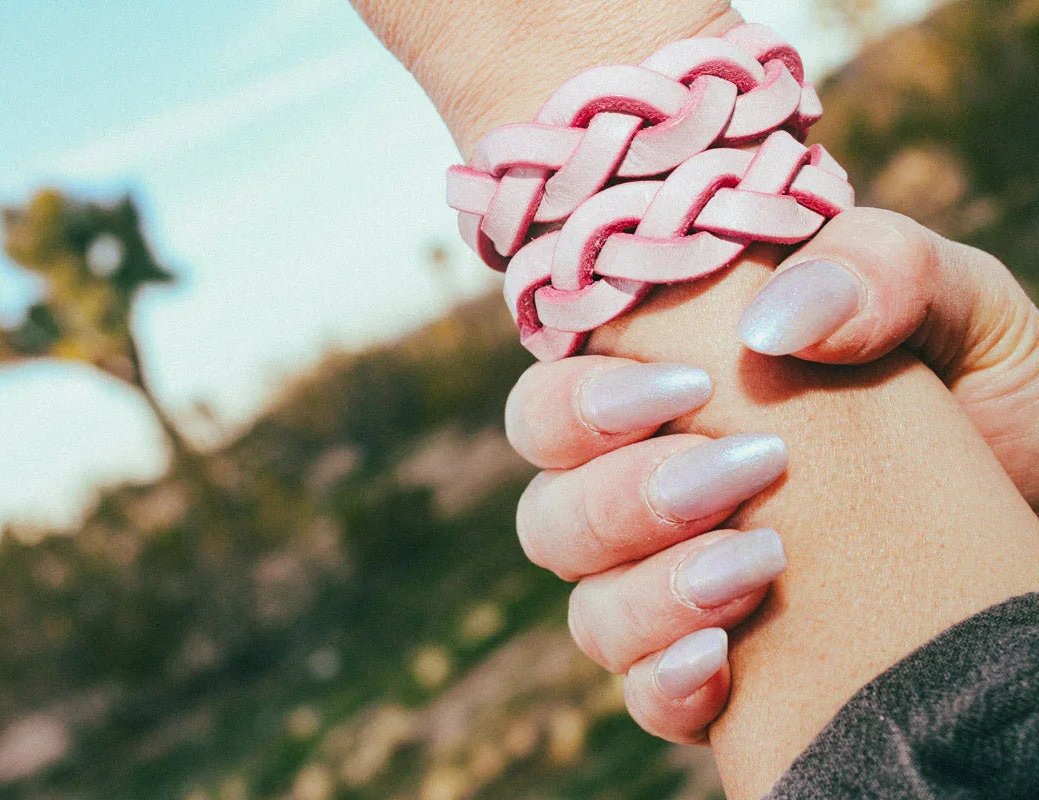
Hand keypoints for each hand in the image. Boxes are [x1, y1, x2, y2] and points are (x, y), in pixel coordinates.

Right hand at [508, 208, 1038, 742]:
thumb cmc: (1005, 404)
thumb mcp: (964, 313)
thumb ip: (873, 269)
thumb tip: (770, 325)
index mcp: (691, 376)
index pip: (568, 368)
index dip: (584, 382)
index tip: (685, 387)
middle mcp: (663, 478)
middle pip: (549, 487)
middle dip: (616, 485)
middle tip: (739, 471)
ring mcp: (682, 578)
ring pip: (583, 591)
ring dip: (649, 583)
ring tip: (762, 563)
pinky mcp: (719, 669)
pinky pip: (638, 685)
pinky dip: (662, 676)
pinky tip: (725, 658)